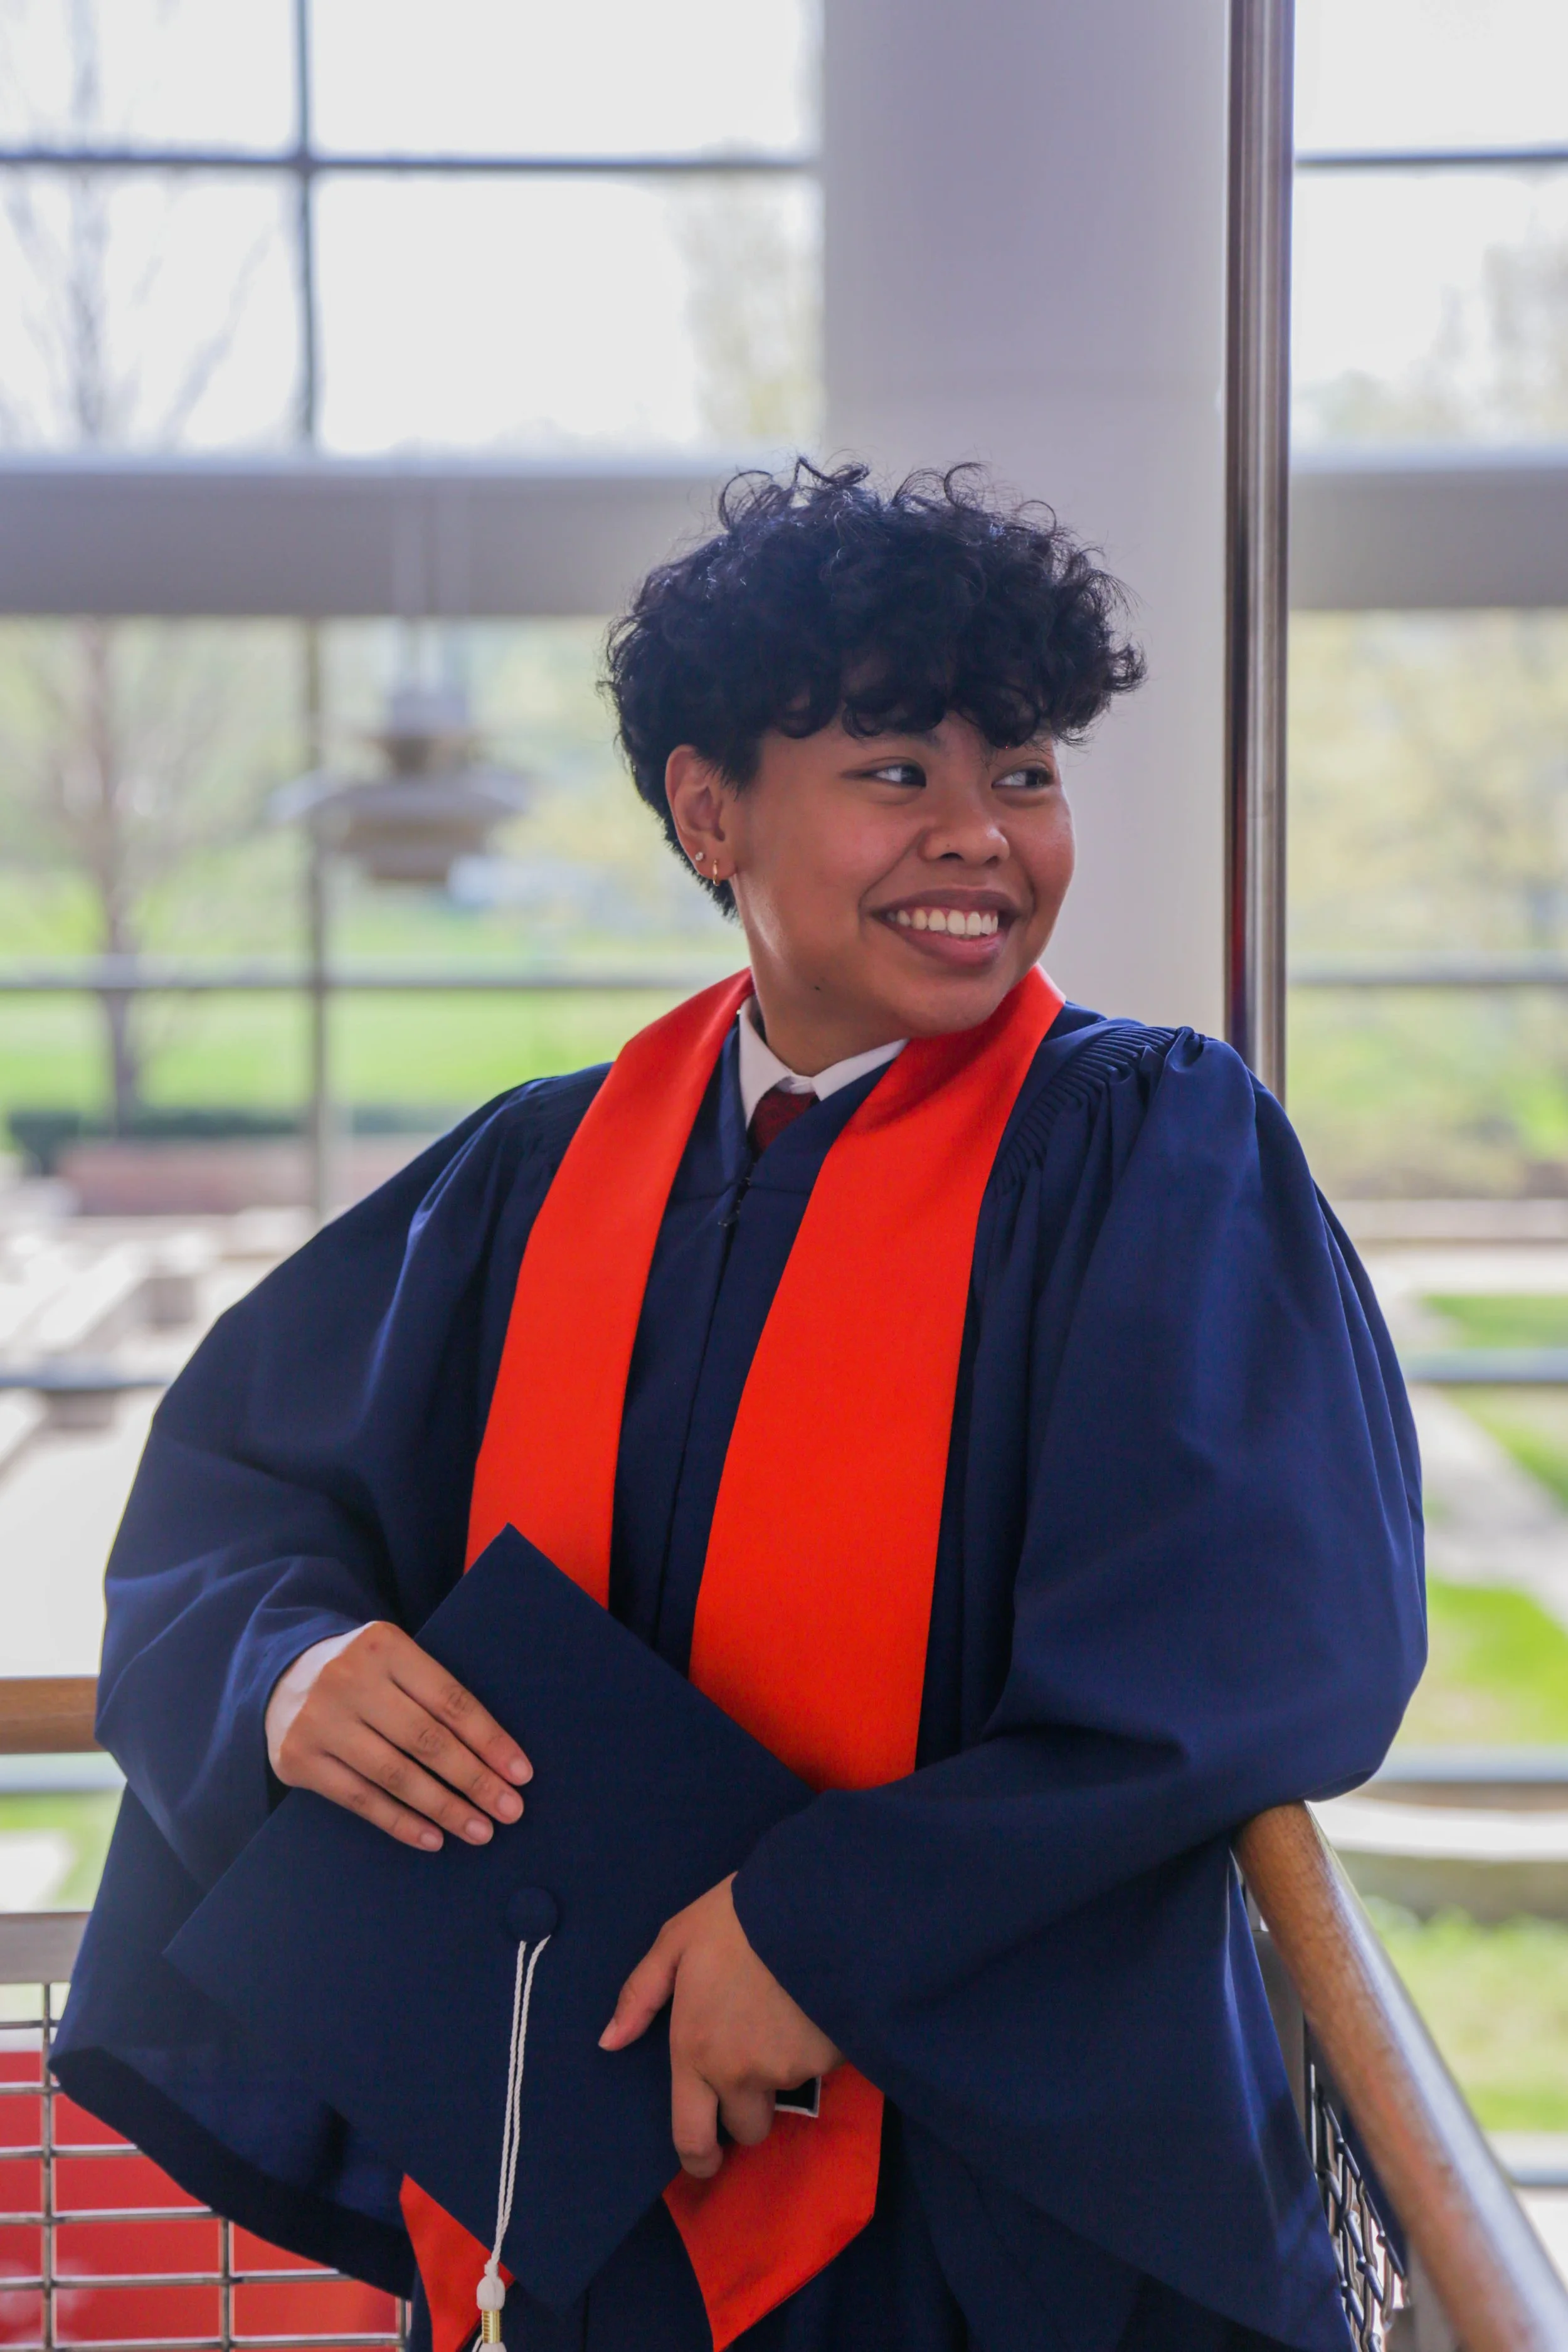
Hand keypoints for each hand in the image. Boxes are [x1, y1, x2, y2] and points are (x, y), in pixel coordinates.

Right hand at [272, 1620, 530, 1851]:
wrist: (281, 1676)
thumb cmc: (363, 1674)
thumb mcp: (396, 1661)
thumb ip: (434, 1693)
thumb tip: (495, 1755)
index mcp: (384, 1645)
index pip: (449, 1700)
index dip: (489, 1740)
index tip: (521, 1774)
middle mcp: (348, 1679)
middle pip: (426, 1740)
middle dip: (474, 1780)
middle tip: (509, 1810)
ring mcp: (318, 1720)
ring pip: (395, 1775)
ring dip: (444, 1808)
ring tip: (479, 1830)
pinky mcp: (296, 1759)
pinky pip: (360, 1799)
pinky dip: (400, 1822)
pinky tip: (432, 1837)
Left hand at [599, 1877, 840, 2177]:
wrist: (814, 1903)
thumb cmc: (738, 1917)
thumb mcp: (676, 1940)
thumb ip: (640, 1994)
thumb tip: (609, 2042)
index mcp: (695, 2050)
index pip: (691, 2136)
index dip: (698, 2160)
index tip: (706, 2160)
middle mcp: (739, 2073)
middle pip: (746, 2128)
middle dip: (747, 2110)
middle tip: (751, 2063)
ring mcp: (787, 2071)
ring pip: (783, 2093)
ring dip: (781, 2070)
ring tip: (783, 2011)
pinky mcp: (830, 2059)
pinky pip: (819, 2068)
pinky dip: (813, 2047)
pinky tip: (811, 2003)